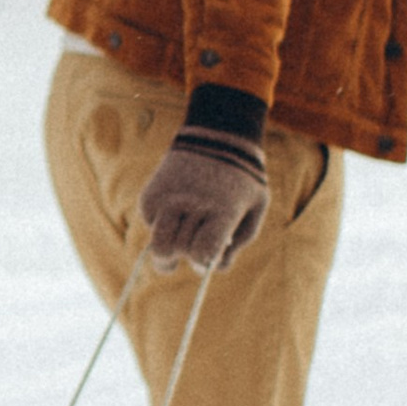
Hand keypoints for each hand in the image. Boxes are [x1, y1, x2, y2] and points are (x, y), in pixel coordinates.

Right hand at [138, 128, 267, 272]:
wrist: (216, 136)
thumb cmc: (242, 179)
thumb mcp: (255, 207)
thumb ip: (240, 242)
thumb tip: (214, 269)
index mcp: (222, 211)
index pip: (203, 252)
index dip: (204, 264)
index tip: (207, 262)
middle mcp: (191, 205)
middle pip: (181, 252)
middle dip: (188, 258)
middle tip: (194, 254)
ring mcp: (168, 199)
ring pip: (158, 247)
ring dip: (165, 256)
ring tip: (169, 260)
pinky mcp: (151, 195)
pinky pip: (151, 226)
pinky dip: (160, 227)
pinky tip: (173, 214)